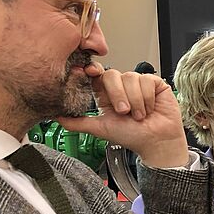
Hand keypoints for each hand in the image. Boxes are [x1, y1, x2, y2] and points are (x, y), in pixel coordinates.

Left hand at [56, 63, 188, 167]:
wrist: (156, 142)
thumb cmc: (132, 137)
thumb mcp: (101, 128)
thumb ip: (78, 122)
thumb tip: (56, 117)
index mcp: (107, 95)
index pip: (97, 75)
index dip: (93, 71)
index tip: (90, 72)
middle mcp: (122, 87)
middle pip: (112, 75)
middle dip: (117, 95)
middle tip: (124, 112)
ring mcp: (139, 84)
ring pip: (130, 78)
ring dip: (135, 100)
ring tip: (139, 115)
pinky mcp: (155, 84)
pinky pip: (147, 80)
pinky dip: (147, 97)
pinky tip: (150, 108)